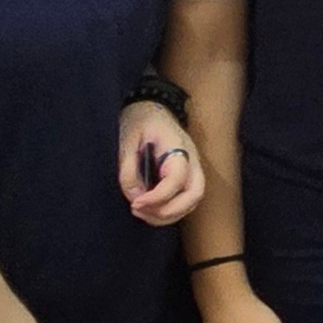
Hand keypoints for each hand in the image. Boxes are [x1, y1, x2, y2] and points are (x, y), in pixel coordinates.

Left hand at [118, 102, 202, 225]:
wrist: (153, 107)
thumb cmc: (140, 120)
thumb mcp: (127, 139)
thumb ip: (128, 169)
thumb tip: (134, 197)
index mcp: (178, 147)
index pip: (176, 179)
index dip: (157, 197)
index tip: (135, 203)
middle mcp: (191, 160)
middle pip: (194, 195)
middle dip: (168, 212)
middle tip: (140, 211)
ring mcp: (192, 168)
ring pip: (192, 201)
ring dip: (168, 214)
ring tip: (141, 212)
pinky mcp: (186, 175)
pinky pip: (185, 199)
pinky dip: (169, 211)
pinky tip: (149, 209)